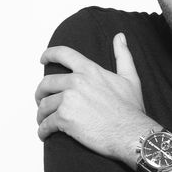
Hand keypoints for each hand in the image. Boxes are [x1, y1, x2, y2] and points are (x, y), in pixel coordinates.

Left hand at [35, 34, 151, 162]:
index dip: (50, 55)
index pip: (63, 54)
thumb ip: (123, 55)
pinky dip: (43, 130)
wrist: (130, 133)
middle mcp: (76, 82)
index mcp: (89, 70)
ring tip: (44, 121)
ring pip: (44, 105)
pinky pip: (46, 124)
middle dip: (41, 92)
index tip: (43, 59)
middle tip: (41, 99)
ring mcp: (68, 100)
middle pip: (47, 83)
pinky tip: (45, 134)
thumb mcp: (130, 78)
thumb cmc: (131, 110)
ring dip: (41, 114)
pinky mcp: (64, 119)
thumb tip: (120, 37)